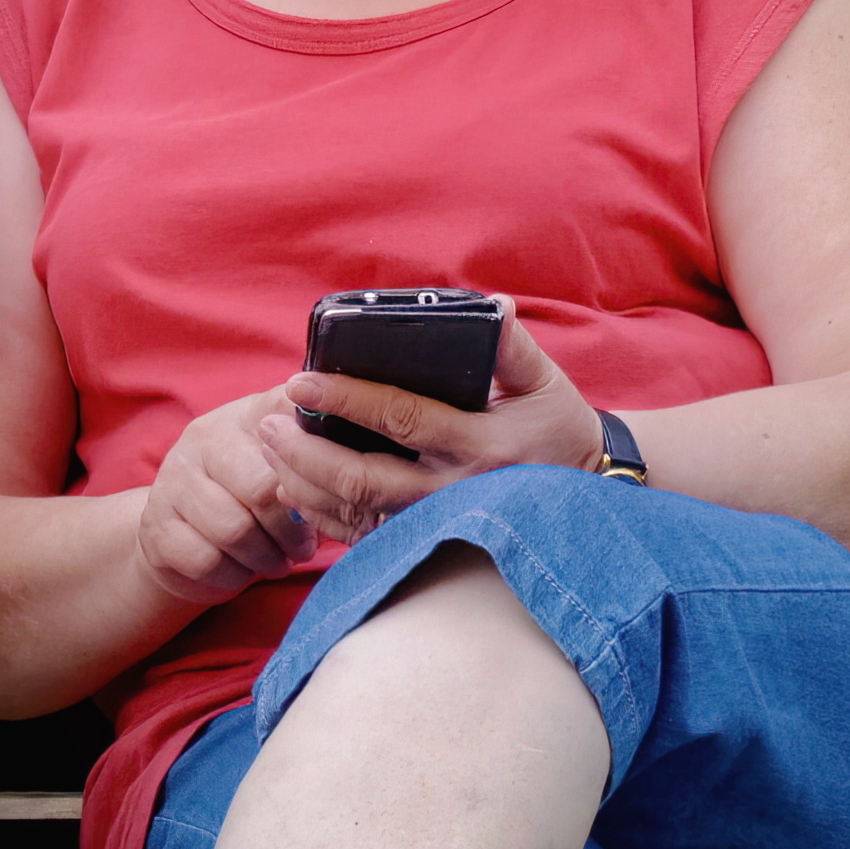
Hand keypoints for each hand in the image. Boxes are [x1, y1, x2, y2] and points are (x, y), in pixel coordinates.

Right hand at [134, 389, 326, 606]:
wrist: (183, 533)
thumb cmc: (253, 498)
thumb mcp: (285, 465)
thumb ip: (317, 452)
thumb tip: (357, 458)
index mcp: (247, 414)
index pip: (289, 421)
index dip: (313, 461)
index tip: (333, 489)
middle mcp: (204, 438)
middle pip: (261, 488)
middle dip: (291, 530)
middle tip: (304, 548)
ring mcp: (172, 480)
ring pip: (233, 530)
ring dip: (265, 557)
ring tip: (278, 561)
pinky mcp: (155, 526)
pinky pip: (205, 560)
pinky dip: (234, 574)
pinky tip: (243, 570)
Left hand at [259, 306, 598, 546]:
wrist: (581, 492)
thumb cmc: (556, 429)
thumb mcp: (545, 382)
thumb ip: (513, 346)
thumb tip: (494, 307)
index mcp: (481, 444)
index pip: (401, 419)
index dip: (346, 400)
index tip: (300, 381)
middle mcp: (453, 491)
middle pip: (362, 479)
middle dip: (304, 452)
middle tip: (268, 423)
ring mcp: (435, 523)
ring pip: (353, 512)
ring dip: (302, 483)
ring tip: (269, 449)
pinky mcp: (422, 541)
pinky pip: (360, 536)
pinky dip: (319, 515)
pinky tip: (292, 487)